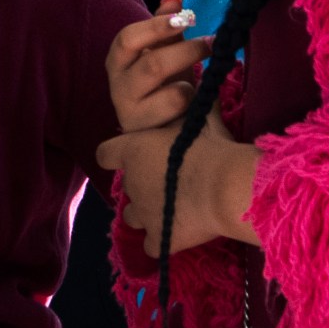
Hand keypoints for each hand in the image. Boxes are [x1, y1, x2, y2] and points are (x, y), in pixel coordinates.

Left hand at [95, 111, 257, 255]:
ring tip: (172, 209)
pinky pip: (151, 246)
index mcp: (131, 151)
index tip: (130, 155)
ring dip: (147, 213)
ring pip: (132, 217)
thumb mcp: (203, 119)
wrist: (223, 186)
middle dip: (143, 184)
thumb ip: (196, 104)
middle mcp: (130, 183)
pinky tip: (177, 235)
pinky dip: (161, 242)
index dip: (116, 155)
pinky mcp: (159, 239)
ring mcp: (142, 213)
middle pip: (127, 186)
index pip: (105, 153)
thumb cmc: (210, 147)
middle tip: (170, 179)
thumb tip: (202, 81)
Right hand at [107, 0, 212, 134]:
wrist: (163, 130)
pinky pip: (176, 105)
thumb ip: (167, 27)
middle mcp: (117, 85)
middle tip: (213, 42)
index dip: (157, 26)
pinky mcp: (145, 130)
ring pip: (168, 90)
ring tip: (204, 74)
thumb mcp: (165, 53)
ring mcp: (129, 111)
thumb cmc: (162, 87)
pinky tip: (195, 102)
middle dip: (188, 50)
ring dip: (190, 74)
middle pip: (151, 63)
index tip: (188, 17)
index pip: (127, 38)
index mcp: (118, 61)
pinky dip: (191, 98)